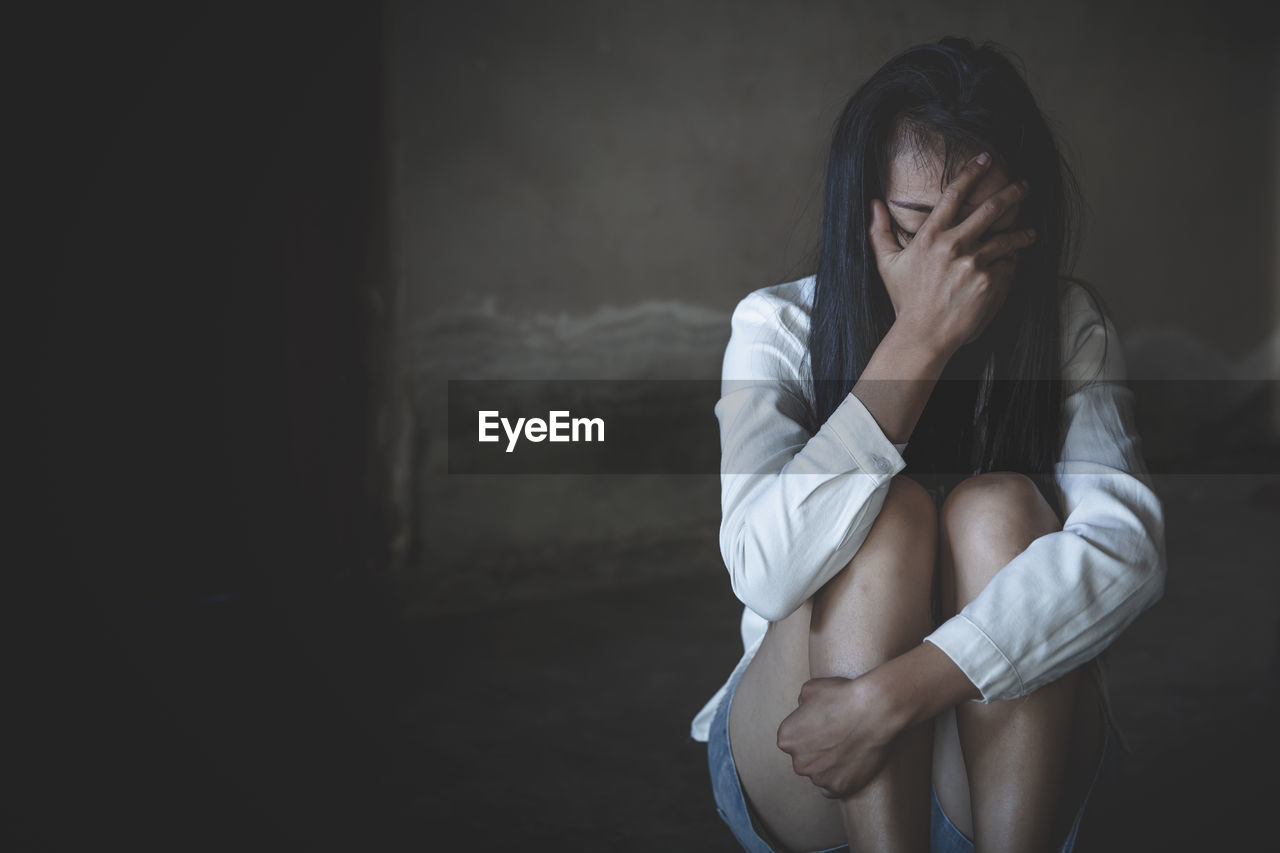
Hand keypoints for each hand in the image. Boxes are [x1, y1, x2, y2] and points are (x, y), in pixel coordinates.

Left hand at [775, 675, 901, 798]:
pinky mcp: (840, 788)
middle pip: (805, 760)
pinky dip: (840, 780)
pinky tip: (849, 766)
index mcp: (787, 738)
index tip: (824, 727)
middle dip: (817, 752)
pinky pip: (834, 788)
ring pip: (820, 775)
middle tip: (837, 738)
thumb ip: (800, 705)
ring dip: (829, 767)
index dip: (809, 733)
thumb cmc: (843, 696)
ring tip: (847, 749)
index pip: (793, 740)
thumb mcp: (810, 689)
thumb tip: (803, 712)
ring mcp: (819, 777)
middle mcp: (799, 762)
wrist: (874, 710)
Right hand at [868, 152, 1036, 358]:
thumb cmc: (905, 300)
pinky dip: (1011, 264)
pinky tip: (1012, 265)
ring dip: (1021, 233)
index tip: (986, 159)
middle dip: (1012, 192)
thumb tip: (873, 204)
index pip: (954, 194)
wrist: (923, 335)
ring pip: (1007, 238)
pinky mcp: (990, 283)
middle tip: (1023, 185)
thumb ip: (879, 232)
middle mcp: (954, 246)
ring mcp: (974, 264)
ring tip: (1029, 233)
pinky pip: (1008, 266)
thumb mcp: (887, 264)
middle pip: (991, 209)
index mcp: (930, 237)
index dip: (972, 172)